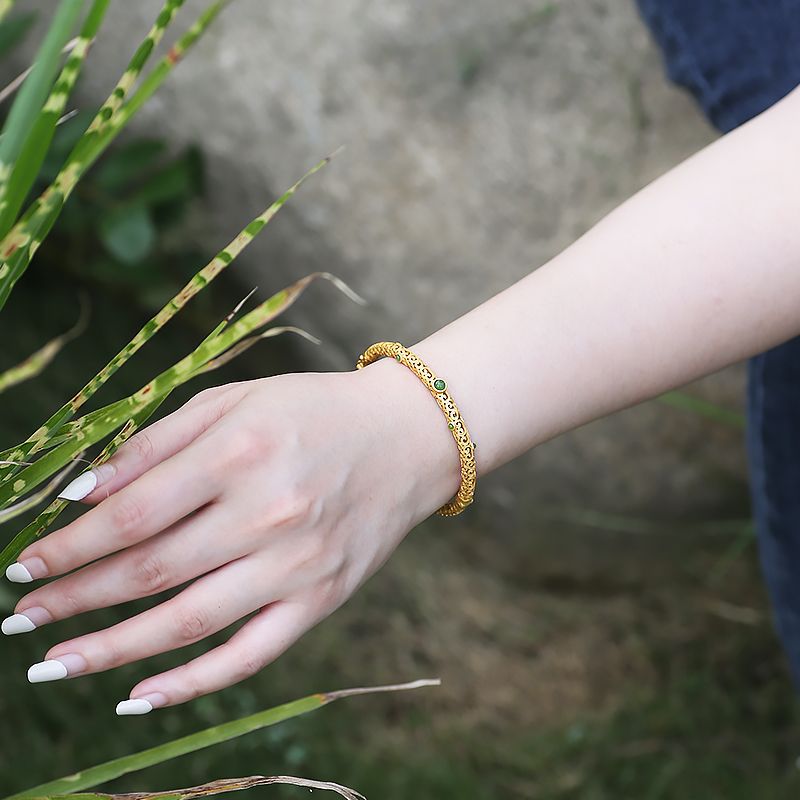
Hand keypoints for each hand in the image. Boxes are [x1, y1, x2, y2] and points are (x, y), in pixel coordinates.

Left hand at [3, 363, 458, 712]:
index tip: (24, 566)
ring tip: (53, 665)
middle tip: (20, 618)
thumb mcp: (235, 403)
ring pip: (187, 621)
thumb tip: (80, 493)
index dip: (68, 545)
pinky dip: (192, 682)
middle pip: (149, 570)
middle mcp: (267, 512)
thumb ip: (156, 443)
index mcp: (240, 452)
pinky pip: (250, 655)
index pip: (132, 513)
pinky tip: (139, 696)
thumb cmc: (314, 411)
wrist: (408, 438)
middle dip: (73, 598)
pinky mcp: (322, 599)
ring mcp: (297, 564)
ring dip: (111, 649)